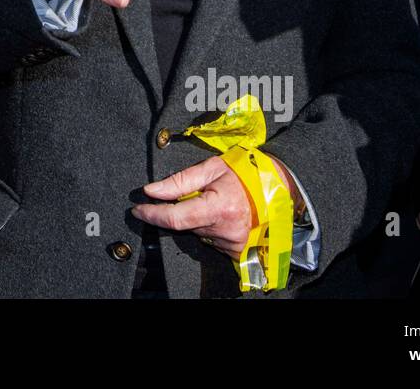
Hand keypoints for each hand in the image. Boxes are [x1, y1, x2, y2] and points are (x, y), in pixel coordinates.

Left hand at [134, 154, 297, 258]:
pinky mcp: (238, 252)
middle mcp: (227, 231)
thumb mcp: (212, 168)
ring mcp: (234, 245)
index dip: (153, 214)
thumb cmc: (247, 173)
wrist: (281, 189)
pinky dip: (211, 228)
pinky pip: (212, 241)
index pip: (175, 217)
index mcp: (220, 208)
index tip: (137, 209)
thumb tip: (151, 191)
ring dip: (199, 219)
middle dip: (182, 209)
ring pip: (199, 233)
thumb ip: (179, 181)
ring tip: (218, 201)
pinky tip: (224, 214)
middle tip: (199, 193)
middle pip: (186, 225)